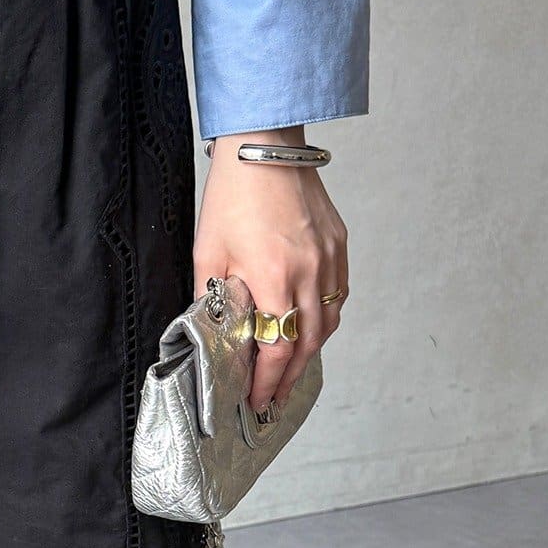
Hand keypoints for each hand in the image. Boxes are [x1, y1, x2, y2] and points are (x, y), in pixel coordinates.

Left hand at [193, 126, 348, 411]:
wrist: (263, 148)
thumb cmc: (233, 197)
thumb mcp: (208, 254)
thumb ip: (212, 299)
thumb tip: (213, 333)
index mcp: (274, 278)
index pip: (276, 349)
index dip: (267, 381)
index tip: (258, 399)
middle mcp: (310, 273)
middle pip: (308, 344)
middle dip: (291, 376)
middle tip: (275, 396)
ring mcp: (330, 258)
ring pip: (328, 321)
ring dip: (310, 349)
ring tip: (290, 367)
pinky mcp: (339, 244)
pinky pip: (338, 294)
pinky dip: (324, 317)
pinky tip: (308, 325)